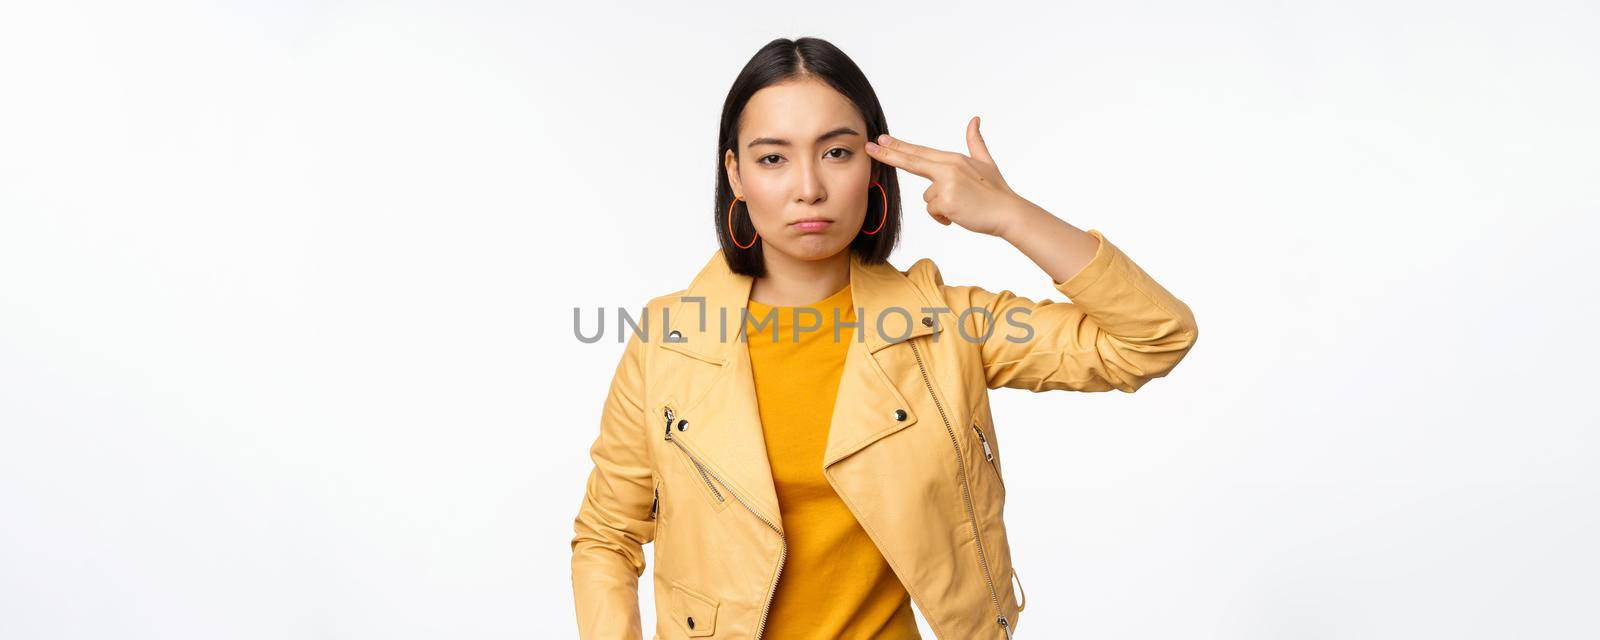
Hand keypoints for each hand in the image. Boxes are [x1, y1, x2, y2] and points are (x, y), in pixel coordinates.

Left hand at [864, 116, 1032, 236]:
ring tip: (962, 206)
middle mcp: (947, 168)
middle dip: (887, 154)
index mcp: (953, 159)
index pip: (919, 152)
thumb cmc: (996, 190)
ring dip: (940, 206)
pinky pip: (933, 212)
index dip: (898, 146)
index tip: (880, 140)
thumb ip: (975, 141)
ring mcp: (946, 184)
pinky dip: (944, 218)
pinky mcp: (945, 202)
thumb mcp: (986, 161)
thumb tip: (975, 119)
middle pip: (911, 161)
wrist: (1008, 212)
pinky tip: (960, 215)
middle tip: (868, 147)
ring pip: (927, 199)